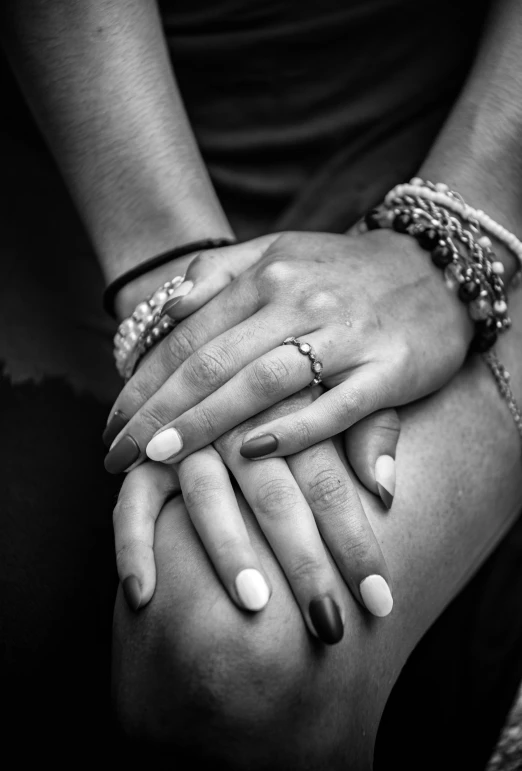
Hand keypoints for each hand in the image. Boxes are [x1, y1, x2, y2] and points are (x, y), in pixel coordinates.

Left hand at [104, 229, 469, 472]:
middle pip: (211, 363)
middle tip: (116, 455)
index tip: (111, 425)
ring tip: (159, 459)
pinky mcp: (388, 368)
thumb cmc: (344, 270)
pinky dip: (293, 430)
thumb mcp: (279, 251)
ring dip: (205, 423)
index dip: (142, 384)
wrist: (436, 268)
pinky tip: (250, 454)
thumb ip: (220, 273)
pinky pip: (335, 405)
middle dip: (156, 413)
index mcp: (266, 275)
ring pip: (261, 383)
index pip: (187, 337)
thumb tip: (167, 306)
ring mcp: (345, 334)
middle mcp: (298, 300)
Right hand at [113, 393, 398, 642]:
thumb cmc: (306, 368)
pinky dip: (134, 541)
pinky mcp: (151, 448)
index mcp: (297, 400)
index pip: (328, 480)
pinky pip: (136, 496)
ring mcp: (192, 431)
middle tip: (329, 625)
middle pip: (274, 492)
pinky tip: (140, 595)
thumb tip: (387, 491)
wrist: (231, 321)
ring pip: (206, 491)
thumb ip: (370, 431)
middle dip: (302, 561)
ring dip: (227, 549)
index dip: (354, 541)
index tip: (380, 601)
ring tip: (254, 606)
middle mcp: (243, 417)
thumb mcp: (347, 379)